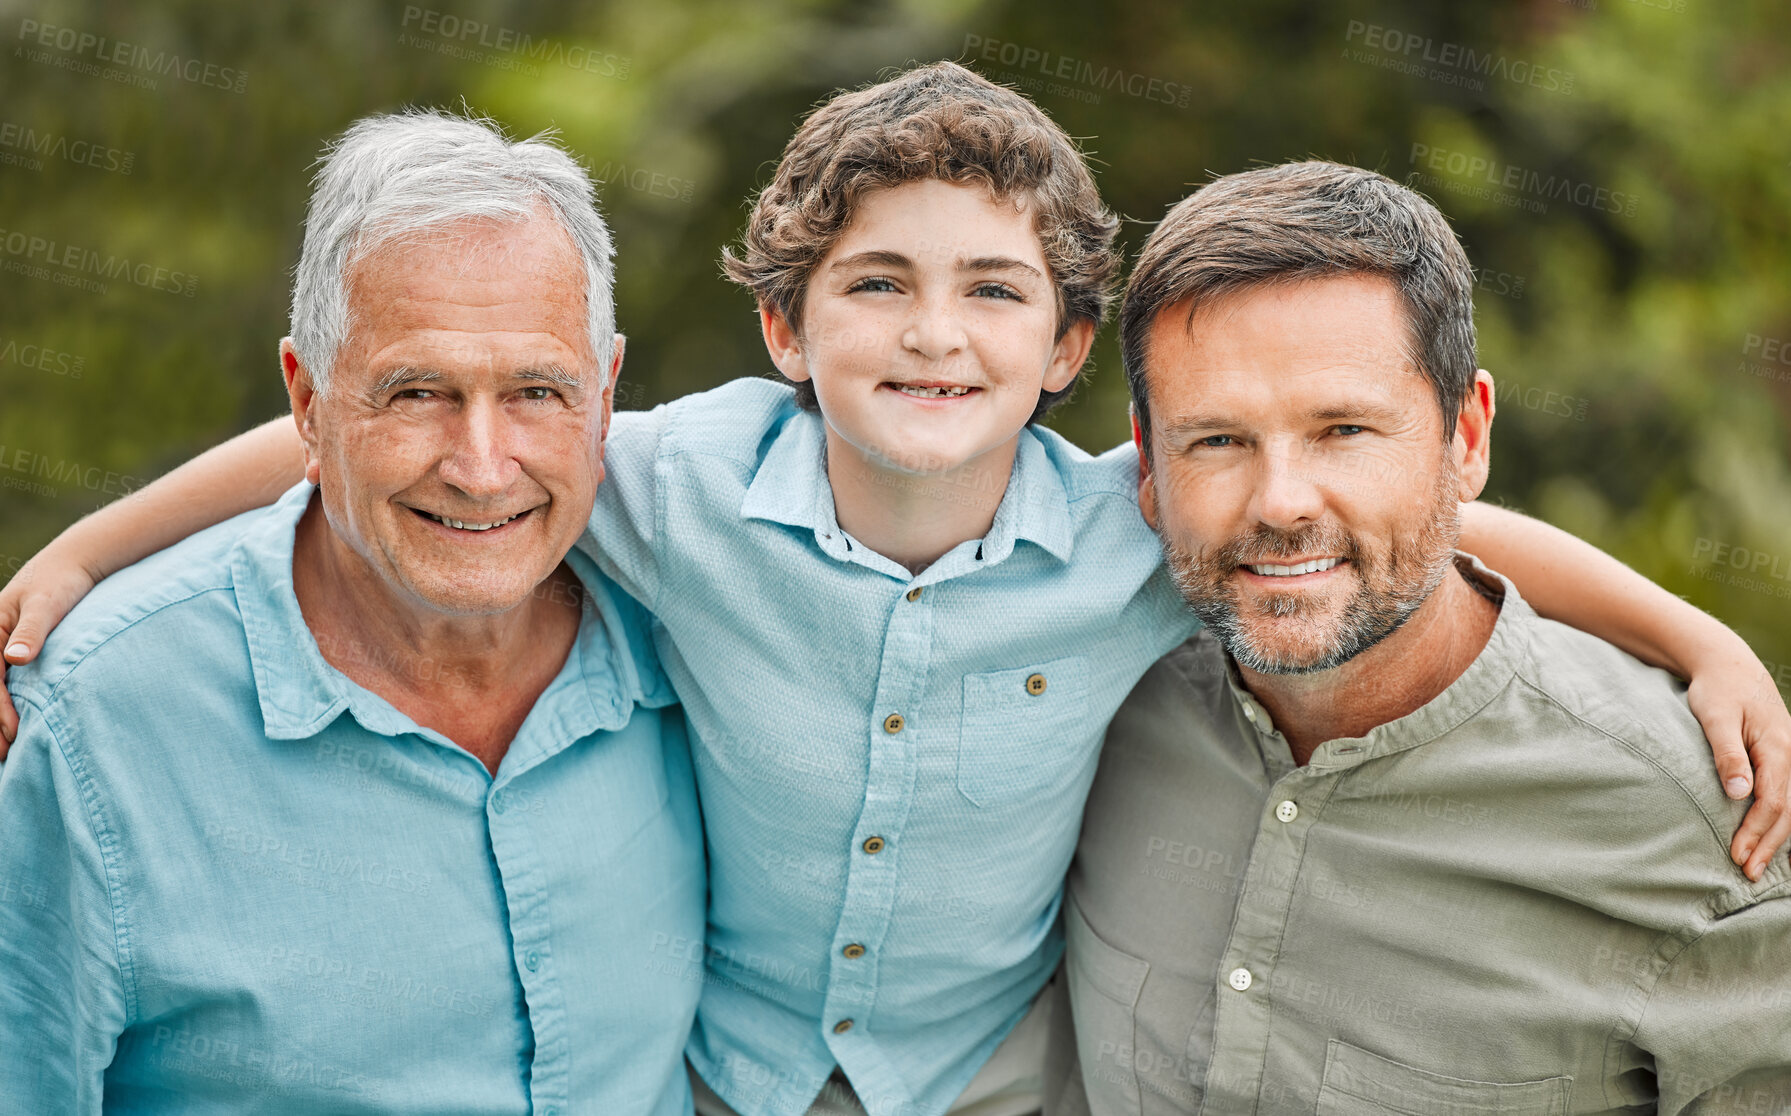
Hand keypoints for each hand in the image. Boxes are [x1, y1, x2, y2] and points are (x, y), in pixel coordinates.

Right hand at [0, 554, 97, 757]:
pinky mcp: (14, 652)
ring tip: (5, 752)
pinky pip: (5, 684)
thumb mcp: (46, 605)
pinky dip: (6, 706)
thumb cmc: (59, 583)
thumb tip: (15, 658)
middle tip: (4, 755)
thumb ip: (32, 631)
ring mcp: (1, 648)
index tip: (12, 733)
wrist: (72, 565)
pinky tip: (13, 728)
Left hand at [1685, 645, 1790, 880]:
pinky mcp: (1778, 758)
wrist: (1727, 664)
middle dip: (1768, 844)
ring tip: (1757, 865)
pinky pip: (1785, 795)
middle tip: (1748, 873)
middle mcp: (1789, 755)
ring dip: (1775, 837)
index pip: (1773, 801)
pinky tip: (1768, 838)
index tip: (1737, 855)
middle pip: (1786, 810)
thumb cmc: (1717, 690)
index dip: (1756, 831)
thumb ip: (1727, 754)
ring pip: (1790, 806)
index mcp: (1777, 748)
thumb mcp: (1716, 718)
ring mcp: (1788, 757)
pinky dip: (1779, 820)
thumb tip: (1739, 793)